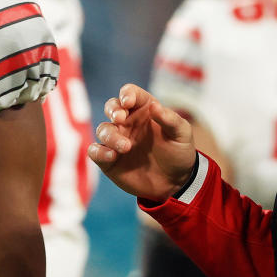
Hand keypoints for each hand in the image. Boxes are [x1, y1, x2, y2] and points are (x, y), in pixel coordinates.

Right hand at [88, 84, 196, 201]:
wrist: (175, 182)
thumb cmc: (179, 153)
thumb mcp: (182, 134)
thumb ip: (170, 119)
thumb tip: (154, 106)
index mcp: (144, 110)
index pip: (131, 93)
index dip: (127, 94)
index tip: (128, 102)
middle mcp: (128, 122)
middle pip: (112, 107)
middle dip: (113, 109)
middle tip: (120, 118)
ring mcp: (117, 140)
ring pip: (103, 129)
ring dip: (110, 135)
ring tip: (126, 147)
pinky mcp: (109, 160)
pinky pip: (95, 151)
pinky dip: (99, 152)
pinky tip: (112, 156)